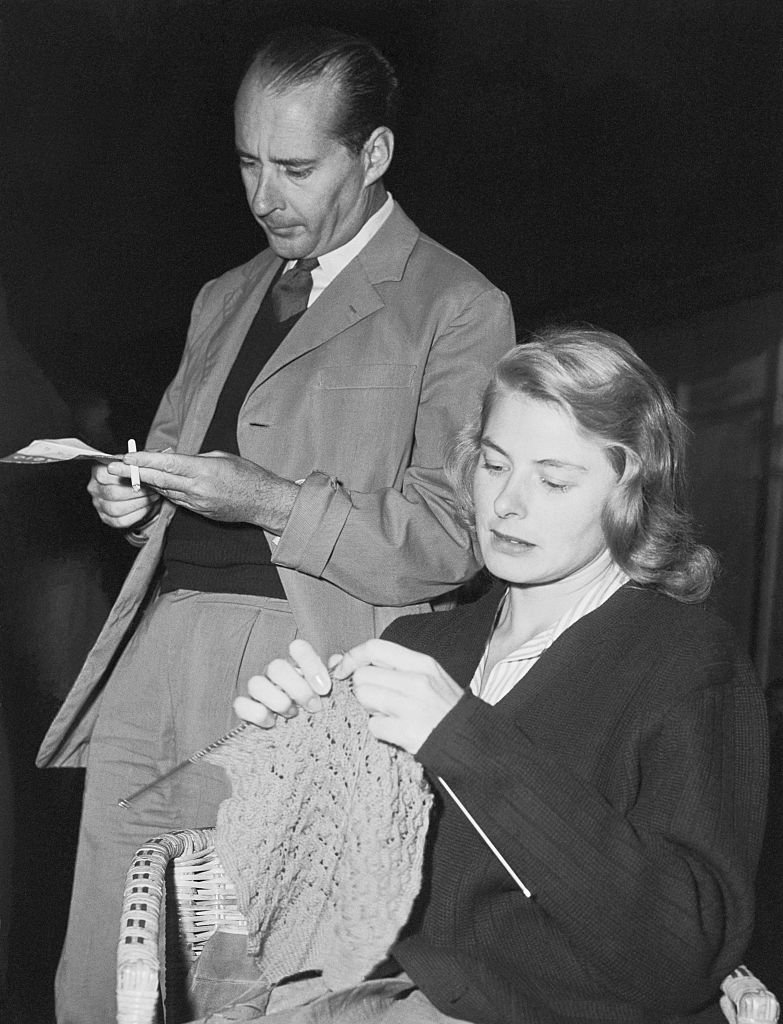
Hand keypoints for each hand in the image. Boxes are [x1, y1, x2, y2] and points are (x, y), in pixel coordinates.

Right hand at [88, 462, 161, 529]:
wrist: (137, 489)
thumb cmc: (134, 474)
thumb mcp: (133, 463)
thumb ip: (133, 463)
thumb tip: (138, 462)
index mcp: (97, 471)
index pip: (104, 475)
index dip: (125, 476)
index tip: (141, 475)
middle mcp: (94, 488)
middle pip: (112, 493)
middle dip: (135, 492)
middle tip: (151, 489)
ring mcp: (99, 504)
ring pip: (116, 509)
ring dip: (139, 503)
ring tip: (152, 497)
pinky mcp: (107, 518)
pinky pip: (121, 521)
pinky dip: (138, 514)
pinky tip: (147, 506)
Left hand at [122, 449, 297, 530]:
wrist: (263, 503)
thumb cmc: (248, 475)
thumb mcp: (221, 457)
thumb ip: (195, 459)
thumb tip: (175, 459)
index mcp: (204, 471)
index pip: (167, 464)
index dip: (144, 460)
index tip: (126, 456)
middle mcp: (197, 489)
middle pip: (159, 480)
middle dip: (134, 474)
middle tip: (113, 469)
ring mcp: (197, 503)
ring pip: (165, 491)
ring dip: (148, 482)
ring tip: (130, 474)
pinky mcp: (199, 512)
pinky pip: (176, 500)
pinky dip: (165, 491)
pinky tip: (156, 485)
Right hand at [234, 639, 332, 727]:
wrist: (301, 735)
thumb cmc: (315, 706)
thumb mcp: (328, 692)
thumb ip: (335, 675)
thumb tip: (337, 663)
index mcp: (296, 664)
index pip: (298, 648)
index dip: (310, 664)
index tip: (325, 688)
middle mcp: (275, 673)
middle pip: (276, 667)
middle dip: (297, 688)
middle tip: (314, 706)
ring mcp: (259, 690)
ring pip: (256, 683)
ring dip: (278, 701)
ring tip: (293, 714)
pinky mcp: (246, 708)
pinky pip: (241, 704)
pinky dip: (257, 714)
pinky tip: (272, 723)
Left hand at [332, 639, 462, 753]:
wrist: (469, 740)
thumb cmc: (443, 707)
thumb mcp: (427, 676)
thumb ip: (390, 666)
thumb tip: (340, 660)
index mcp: (422, 663)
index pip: (375, 647)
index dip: (352, 657)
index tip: (343, 670)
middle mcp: (417, 681)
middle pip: (363, 676)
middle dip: (363, 689)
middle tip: (380, 700)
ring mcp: (412, 706)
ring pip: (364, 698)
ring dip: (370, 709)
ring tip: (389, 713)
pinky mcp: (407, 731)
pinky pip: (373, 726)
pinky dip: (380, 730)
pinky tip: (395, 730)